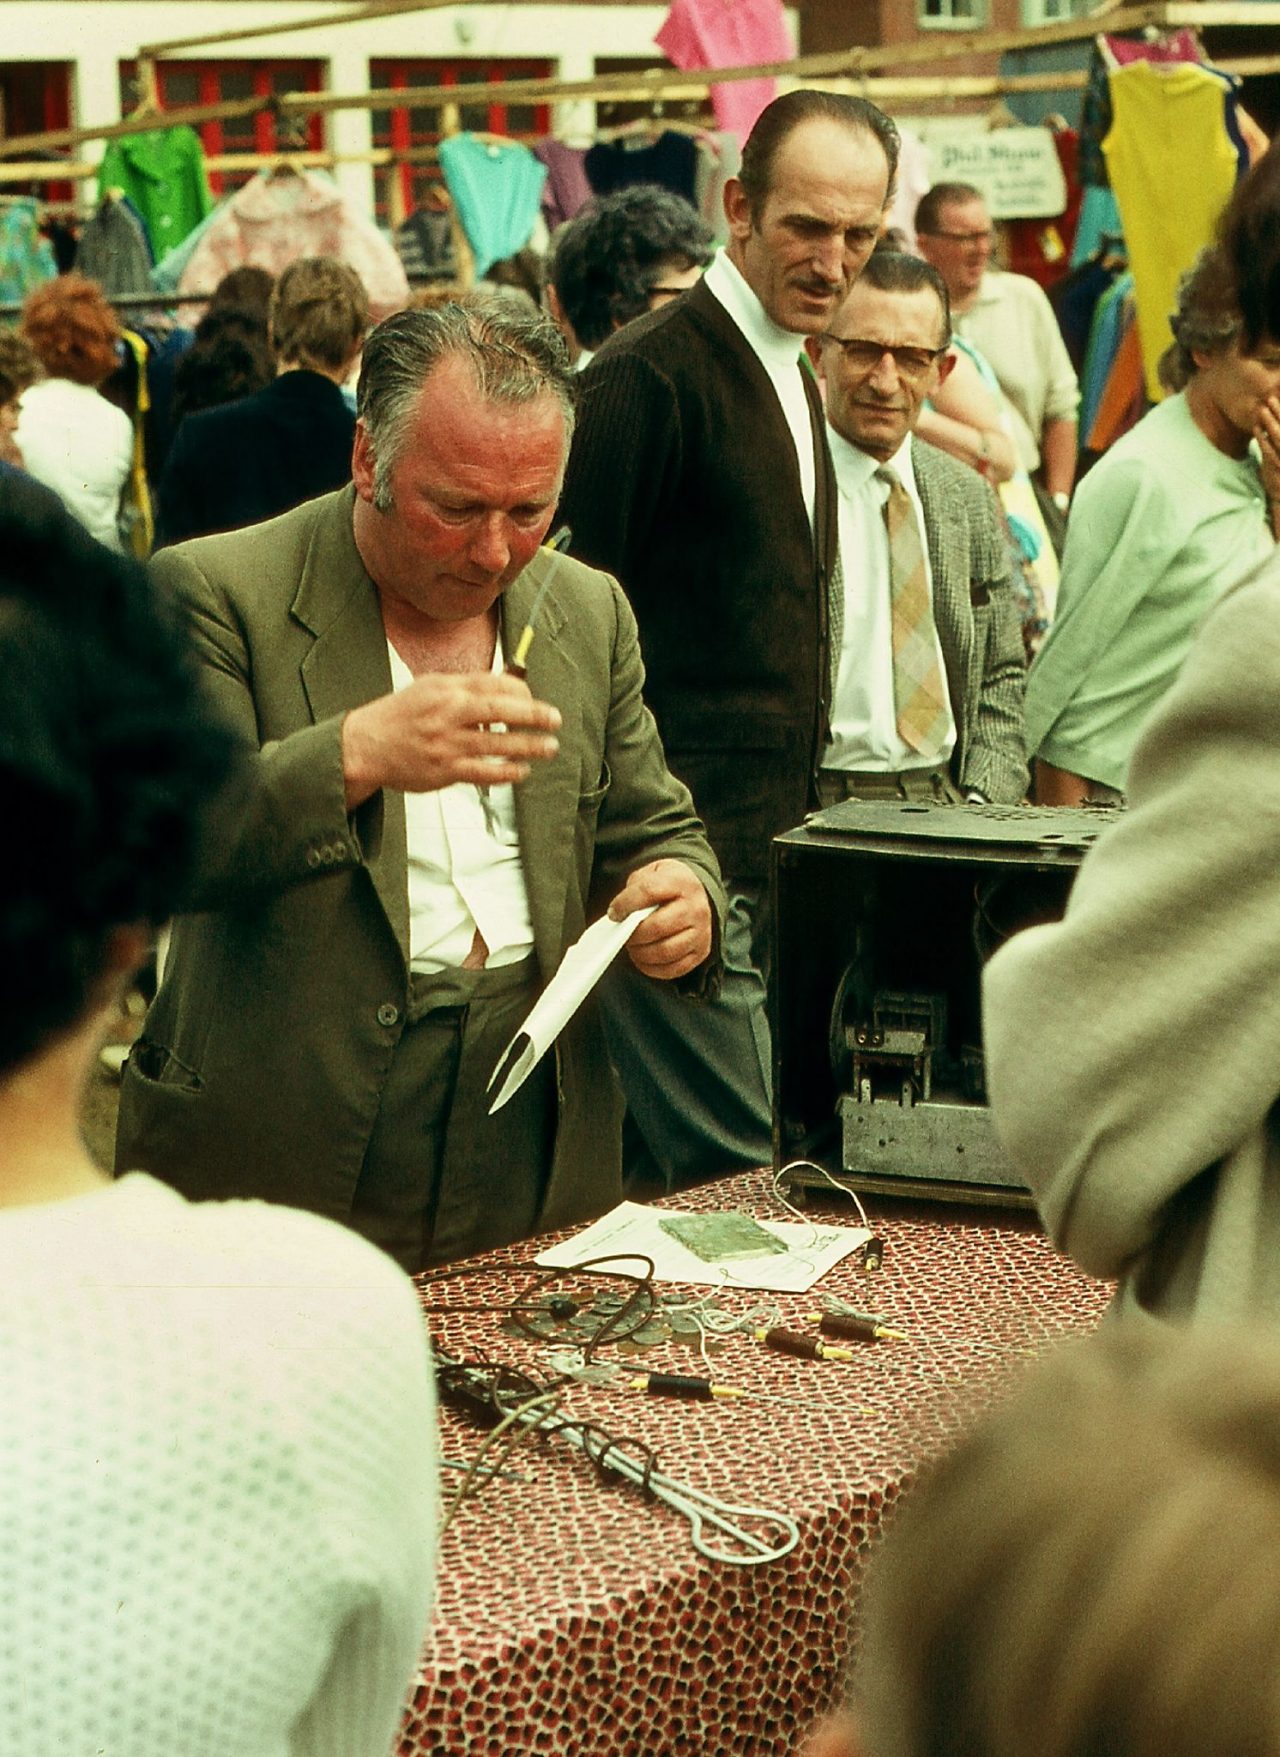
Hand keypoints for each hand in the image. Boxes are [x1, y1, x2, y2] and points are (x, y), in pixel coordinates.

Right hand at [342, 672, 560, 809]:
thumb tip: (504, 686)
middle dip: (534, 714)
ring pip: (497, 743)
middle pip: (500, 709)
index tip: (534, 698)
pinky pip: (484, 772)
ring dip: (528, 746)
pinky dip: (506, 771)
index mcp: (445, 689)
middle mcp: (447, 713)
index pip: (493, 684)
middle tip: (555, 719)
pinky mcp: (444, 771)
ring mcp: (446, 743)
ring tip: (549, 747)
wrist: (364, 746)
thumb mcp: (429, 687)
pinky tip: (521, 770)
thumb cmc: (400, 716)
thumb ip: (464, 687)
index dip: (521, 690)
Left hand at [609, 858, 712, 980]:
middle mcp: (695, 908)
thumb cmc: (670, 886)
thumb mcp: (652, 873)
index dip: (626, 904)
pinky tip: (644, 958)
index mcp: (681, 882)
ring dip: (641, 953)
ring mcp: (701, 932)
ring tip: (633, 946)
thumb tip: (619, 913)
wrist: (700, 893)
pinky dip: (652, 967)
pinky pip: (673, 968)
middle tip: (623, 934)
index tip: (614, 913)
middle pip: (657, 926)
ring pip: (665, 951)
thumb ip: (635, 888)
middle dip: (634, 934)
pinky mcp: (700, 952)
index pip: (649, 891)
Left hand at [1256, 393, 1279, 525]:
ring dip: (1270, 422)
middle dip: (1279, 412)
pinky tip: (1257, 429)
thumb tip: (1268, 426)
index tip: (1277, 398)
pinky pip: (1269, 451)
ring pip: (1279, 437)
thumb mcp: (1279, 457)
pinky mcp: (1275, 468)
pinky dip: (1262, 439)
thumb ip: (1274, 440)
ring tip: (1262, 410)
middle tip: (1270, 398)